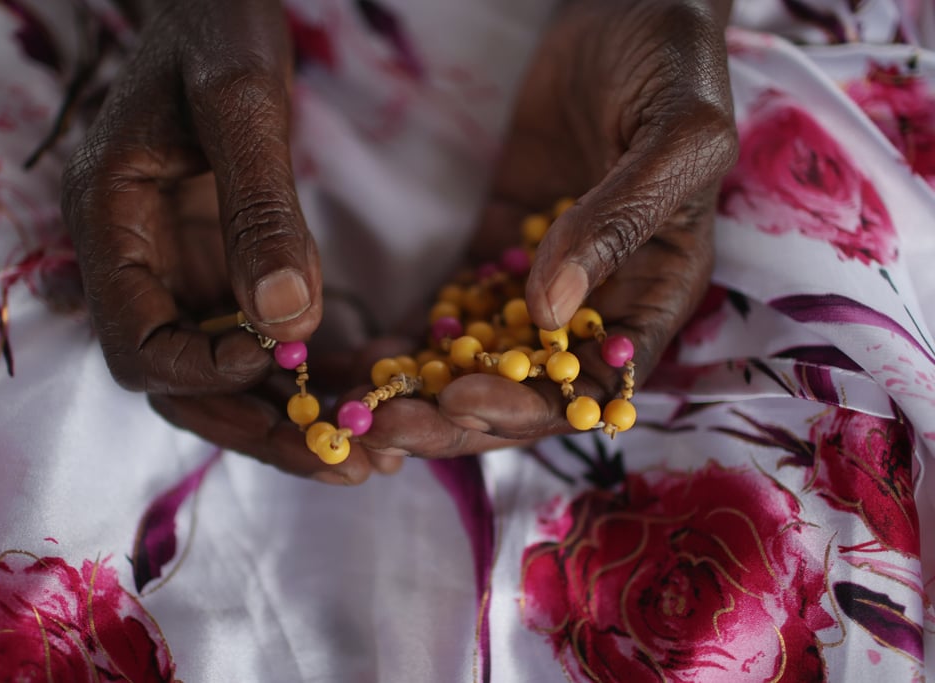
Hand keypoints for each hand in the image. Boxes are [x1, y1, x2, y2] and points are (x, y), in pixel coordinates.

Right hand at [62, 0, 378, 483]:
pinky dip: (318, 364)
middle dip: (263, 428)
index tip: (279, 360)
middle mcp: (141, 262)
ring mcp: (185, 268)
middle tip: (347, 464)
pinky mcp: (227, 263)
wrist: (216, 0)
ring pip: (232, 372)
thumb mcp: (239, 103)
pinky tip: (374, 378)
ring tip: (376, 447)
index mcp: (110, 225)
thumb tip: (285, 323)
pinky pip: (266, 335)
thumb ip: (258, 207)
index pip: (139, 345)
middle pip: (187, 383)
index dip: (206, 371)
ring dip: (300, 413)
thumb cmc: (214, 25)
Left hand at [359, 0, 737, 456]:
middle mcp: (600, 302)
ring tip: (364, 410)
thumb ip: (617, 223)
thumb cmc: (675, 69)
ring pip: (485, 361)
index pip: (598, 385)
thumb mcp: (673, 141)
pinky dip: (414, 340)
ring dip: (428, 392)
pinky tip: (363, 362)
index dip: (535, 408)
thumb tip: (548, 312)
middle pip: (529, 389)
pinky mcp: (499, 247)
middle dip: (461, 417)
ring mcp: (544, 278)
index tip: (466, 404)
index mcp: (656, 292)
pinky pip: (455, 307)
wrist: (628, 6)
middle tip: (389, 427)